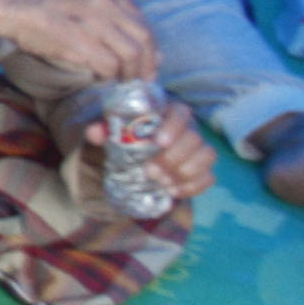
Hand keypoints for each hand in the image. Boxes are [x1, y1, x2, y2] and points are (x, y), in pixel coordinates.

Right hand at [0, 0, 160, 82]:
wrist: (2, 0)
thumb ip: (101, 9)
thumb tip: (122, 38)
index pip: (142, 22)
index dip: (150, 48)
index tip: (146, 65)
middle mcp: (105, 0)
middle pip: (144, 40)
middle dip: (146, 66)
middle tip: (141, 83)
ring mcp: (92, 19)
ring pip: (131, 55)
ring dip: (130, 75)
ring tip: (122, 85)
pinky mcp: (77, 39)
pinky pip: (107, 65)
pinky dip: (109, 77)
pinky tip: (101, 80)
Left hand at [77, 108, 217, 203]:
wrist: (138, 157)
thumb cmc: (130, 137)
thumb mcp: (115, 131)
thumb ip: (105, 128)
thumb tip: (94, 132)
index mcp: (170, 113)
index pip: (181, 113)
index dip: (173, 127)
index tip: (159, 142)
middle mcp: (189, 129)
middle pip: (195, 139)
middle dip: (173, 157)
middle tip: (150, 171)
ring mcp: (198, 150)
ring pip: (207, 156)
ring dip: (185, 171)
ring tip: (161, 182)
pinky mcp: (202, 169)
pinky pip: (209, 177)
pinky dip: (194, 186)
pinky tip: (173, 191)